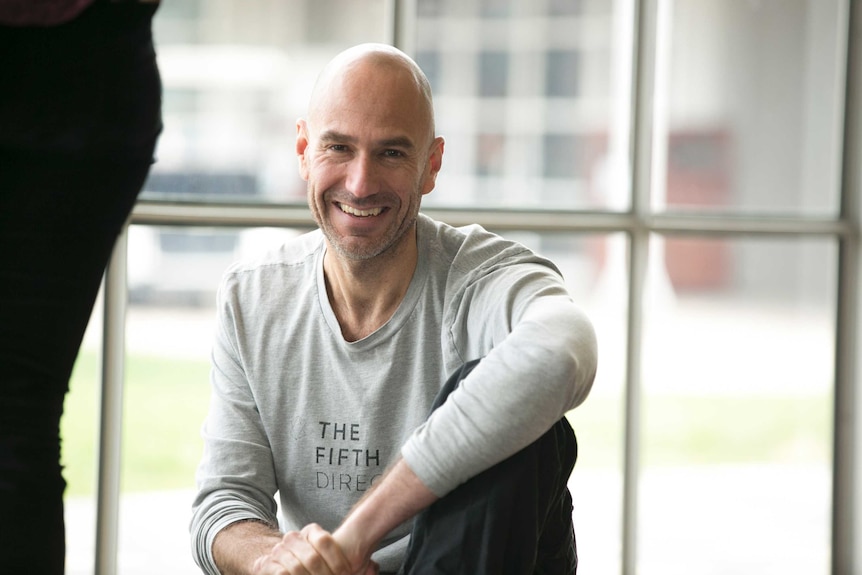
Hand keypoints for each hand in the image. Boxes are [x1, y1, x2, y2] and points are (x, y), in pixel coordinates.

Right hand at [251, 523, 377, 574]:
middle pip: (312, 558)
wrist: (279, 567)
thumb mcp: (334, 560)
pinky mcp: (265, 565)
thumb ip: (354, 561)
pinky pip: (281, 573)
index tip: (344, 573)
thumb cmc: (315, 567)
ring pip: (296, 567)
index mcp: (311, 532)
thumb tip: (373, 567)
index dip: (337, 562)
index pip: (325, 541)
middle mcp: (293, 538)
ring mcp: (278, 551)